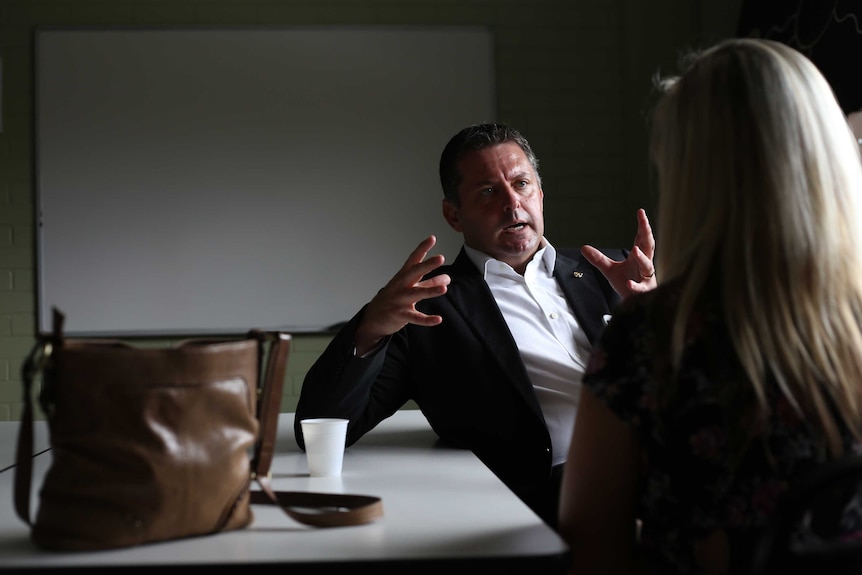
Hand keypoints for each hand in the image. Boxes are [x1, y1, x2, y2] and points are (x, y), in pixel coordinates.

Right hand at [354, 235, 450, 354]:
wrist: (373, 318)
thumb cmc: (394, 299)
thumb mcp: (410, 288)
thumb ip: (429, 283)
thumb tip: (447, 278)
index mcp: (403, 276)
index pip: (413, 260)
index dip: (422, 249)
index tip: (432, 238)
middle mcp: (401, 286)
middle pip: (414, 273)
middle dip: (427, 265)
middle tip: (441, 258)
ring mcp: (399, 300)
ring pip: (416, 294)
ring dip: (430, 290)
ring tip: (444, 288)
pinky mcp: (400, 315)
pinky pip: (415, 317)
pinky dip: (427, 319)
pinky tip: (438, 319)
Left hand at [581, 208, 655, 298]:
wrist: (633, 303)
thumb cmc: (626, 283)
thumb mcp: (609, 270)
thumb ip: (598, 259)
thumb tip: (583, 248)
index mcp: (639, 256)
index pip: (641, 238)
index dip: (642, 225)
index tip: (640, 212)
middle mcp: (645, 265)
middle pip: (649, 246)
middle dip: (647, 233)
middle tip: (644, 222)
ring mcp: (646, 278)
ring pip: (647, 266)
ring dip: (642, 259)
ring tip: (635, 251)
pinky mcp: (644, 291)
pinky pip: (641, 288)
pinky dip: (636, 286)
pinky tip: (629, 284)